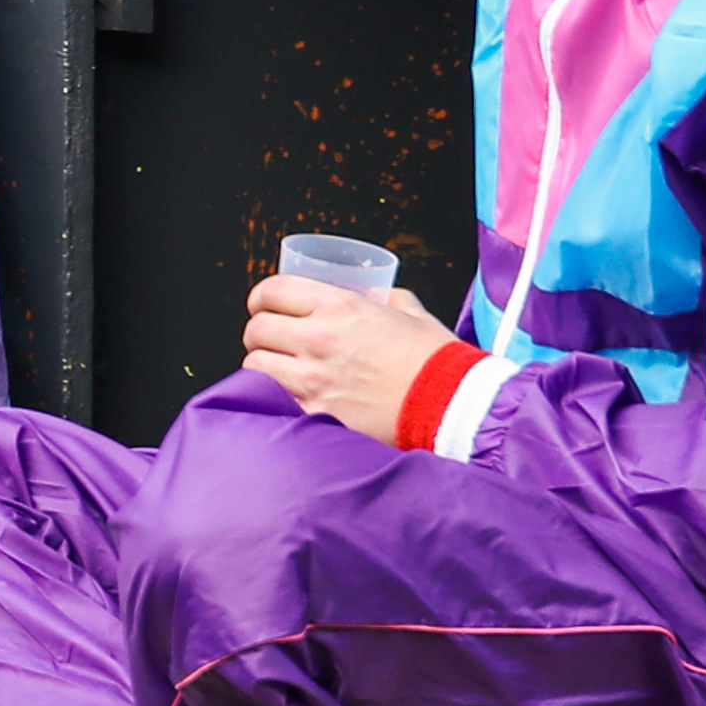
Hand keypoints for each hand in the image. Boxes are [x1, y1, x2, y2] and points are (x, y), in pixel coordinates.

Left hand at [240, 274, 454, 438]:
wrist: (450, 406)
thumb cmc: (436, 361)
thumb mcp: (412, 314)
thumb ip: (388, 299)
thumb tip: (378, 295)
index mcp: (339, 307)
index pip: (272, 291)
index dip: (262, 298)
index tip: (263, 305)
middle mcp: (318, 339)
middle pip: (256, 329)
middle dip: (260, 333)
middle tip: (273, 341)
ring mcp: (311, 380)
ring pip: (254, 366)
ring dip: (264, 366)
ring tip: (281, 371)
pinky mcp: (313, 414)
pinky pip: (273, 401)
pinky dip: (276, 399)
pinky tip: (291, 398)